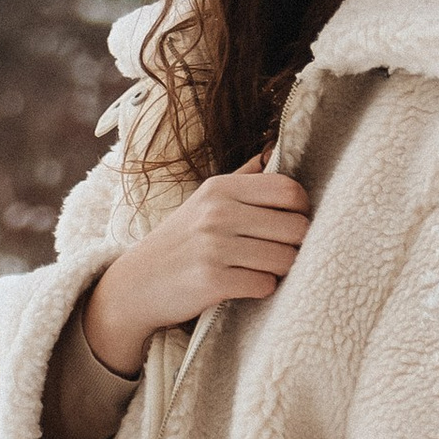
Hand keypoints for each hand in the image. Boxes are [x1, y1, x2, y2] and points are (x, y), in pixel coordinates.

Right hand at [81, 159, 310, 376]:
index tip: (291, 221)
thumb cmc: (180, 240)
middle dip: (295, 244)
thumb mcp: (204, 200)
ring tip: (261, 268)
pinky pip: (265, 285)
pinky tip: (245, 284)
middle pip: (295, 227)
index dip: (301, 208)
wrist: (136, 283)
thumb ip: (243, 178)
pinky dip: (261, 288)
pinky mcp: (212, 280)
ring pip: (284, 259)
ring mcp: (213, 246)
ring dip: (280, 269)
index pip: (288, 190)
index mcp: (220, 188)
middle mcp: (217, 212)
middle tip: (279, 250)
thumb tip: (274, 150)